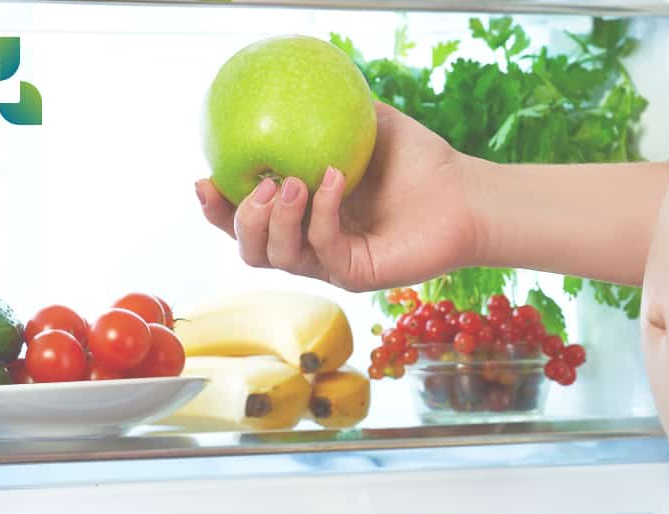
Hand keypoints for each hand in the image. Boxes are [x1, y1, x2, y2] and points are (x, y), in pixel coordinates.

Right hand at [196, 102, 477, 291]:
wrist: (465, 193)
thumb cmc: (420, 161)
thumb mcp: (367, 124)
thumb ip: (328, 111)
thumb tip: (286, 85)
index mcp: (305, 214)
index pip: (246, 220)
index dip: (218, 208)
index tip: (203, 180)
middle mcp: (314, 243)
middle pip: (251, 248)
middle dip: (238, 220)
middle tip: (256, 186)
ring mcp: (333, 262)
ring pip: (277, 256)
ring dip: (274, 220)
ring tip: (290, 183)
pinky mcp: (357, 273)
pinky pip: (322, 248)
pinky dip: (320, 213)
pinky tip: (333, 179)